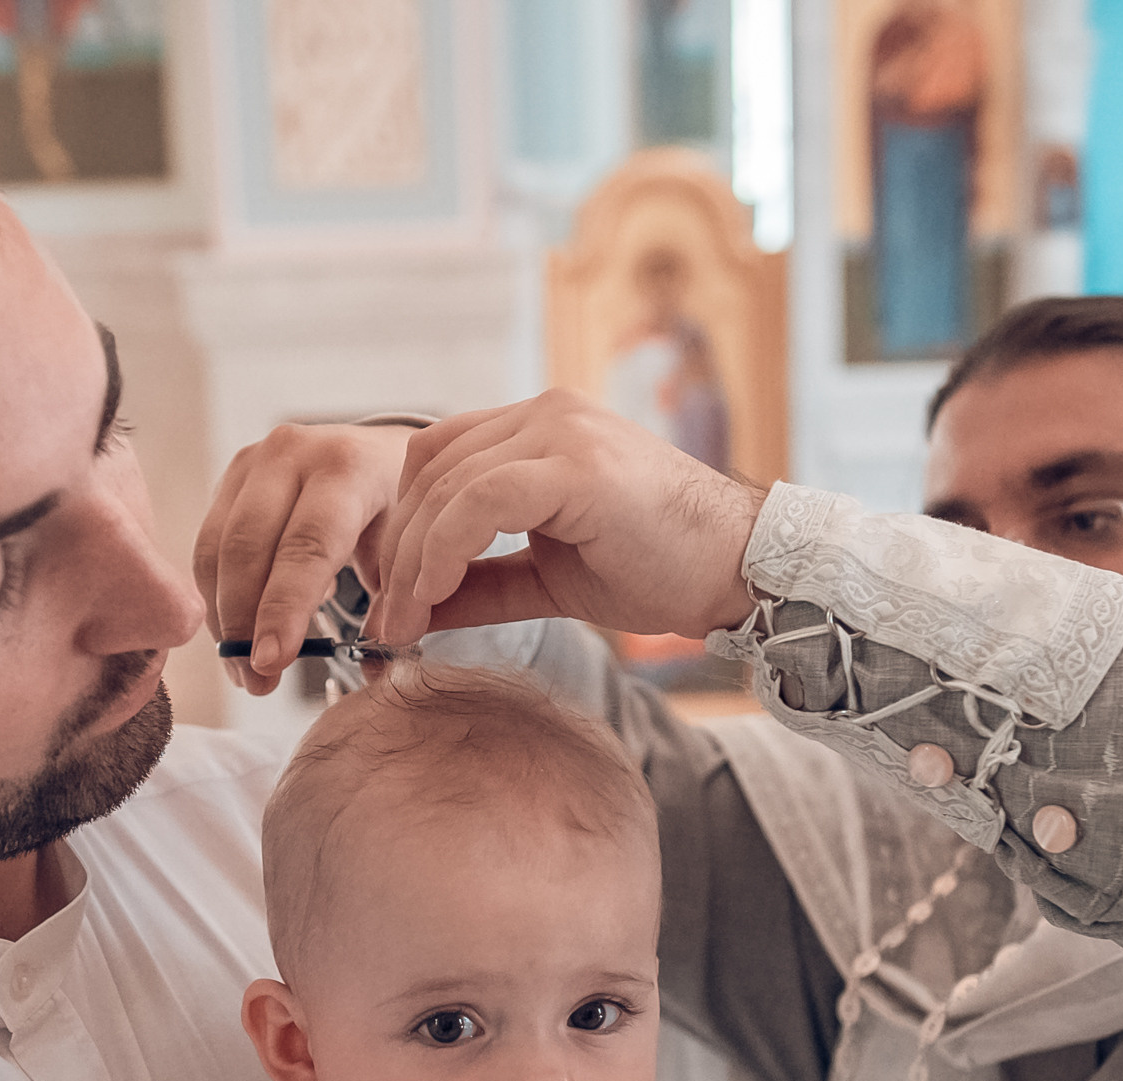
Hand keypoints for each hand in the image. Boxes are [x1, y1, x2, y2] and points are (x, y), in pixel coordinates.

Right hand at [193, 421, 415, 694]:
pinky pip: (208, 548)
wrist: (378, 450)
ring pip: (217, 550)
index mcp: (347, 467)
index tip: (272, 662)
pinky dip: (217, 600)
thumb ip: (396, 599)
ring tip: (245, 671)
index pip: (306, 546)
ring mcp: (252, 463)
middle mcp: (292, 454)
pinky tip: (238, 638)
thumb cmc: (398, 503)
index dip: (284, 608)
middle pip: (247, 548)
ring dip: (224, 620)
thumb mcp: (409, 543)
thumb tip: (376, 662)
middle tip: (257, 681)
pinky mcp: (229, 480)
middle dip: (245, 624)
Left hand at [365, 388, 764, 647]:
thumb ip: (481, 583)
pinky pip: (479, 502)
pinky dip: (443, 551)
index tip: (387, 594)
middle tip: (382, 623)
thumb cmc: (659, 568)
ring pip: (446, 486)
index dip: (400, 525)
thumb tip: (412, 611)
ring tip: (401, 625)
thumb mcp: (547, 577)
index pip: (435, 458)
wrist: (740, 568)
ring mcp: (561, 431)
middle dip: (395, 552)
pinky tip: (432, 598)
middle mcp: (545, 414)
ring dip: (411, 563)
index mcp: (538, 428)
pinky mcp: (575, 465)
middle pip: (428, 470)